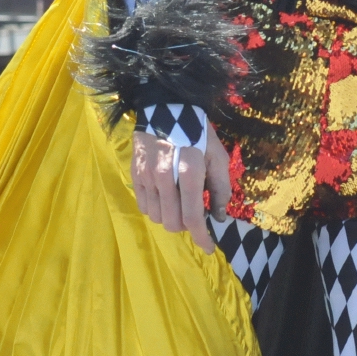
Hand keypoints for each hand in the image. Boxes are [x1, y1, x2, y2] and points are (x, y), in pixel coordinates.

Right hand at [131, 122, 230, 253]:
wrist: (165, 107)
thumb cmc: (197, 133)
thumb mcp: (218, 155)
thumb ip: (221, 187)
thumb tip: (218, 216)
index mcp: (189, 171)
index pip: (192, 216)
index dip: (201, 237)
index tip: (209, 248)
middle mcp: (164, 177)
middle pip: (172, 223)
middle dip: (187, 225)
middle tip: (196, 212)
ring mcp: (146, 177)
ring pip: (157, 217)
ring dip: (171, 217)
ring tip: (180, 201)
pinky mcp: (135, 175)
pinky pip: (144, 206)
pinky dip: (157, 208)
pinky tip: (166, 196)